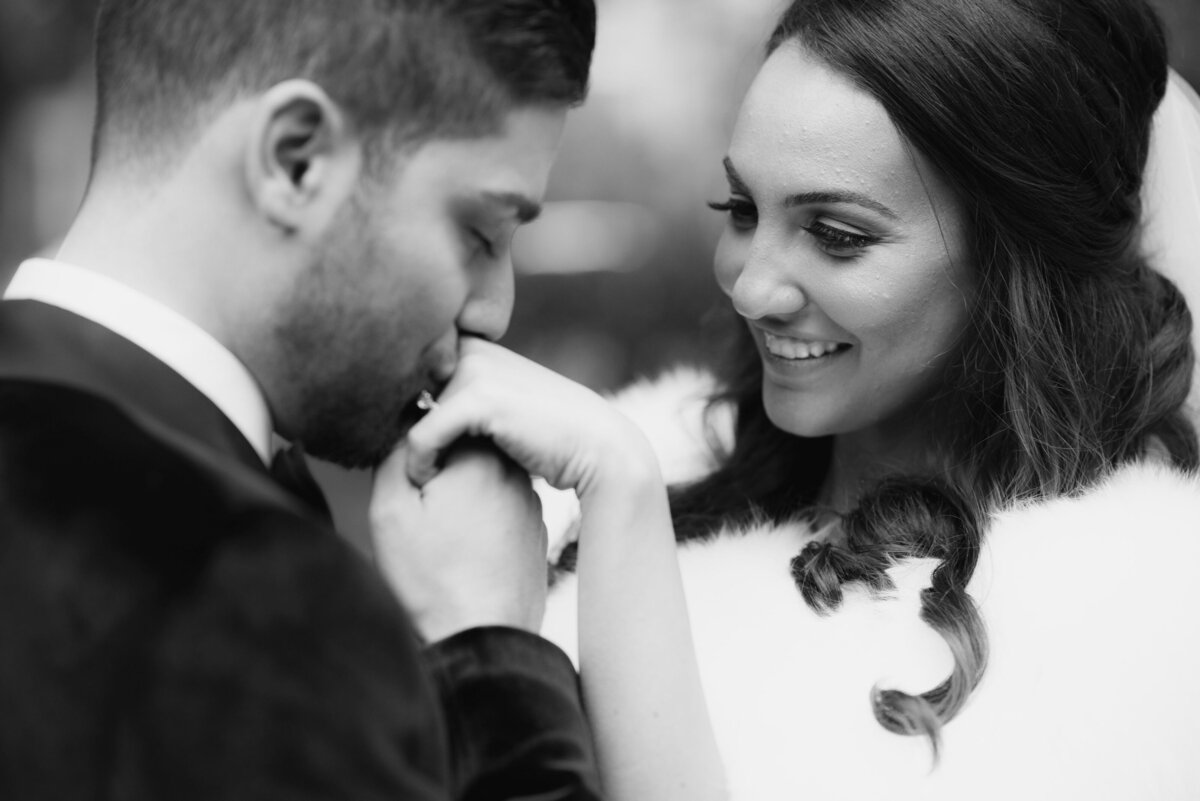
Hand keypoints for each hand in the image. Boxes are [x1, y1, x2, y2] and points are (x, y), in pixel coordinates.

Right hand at [369, 438, 547, 642]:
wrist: (484, 636)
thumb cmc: (433, 577)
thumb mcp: (391, 511)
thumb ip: (395, 457)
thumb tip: (408, 433)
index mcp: (478, 456)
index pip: (443, 425)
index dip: (417, 454)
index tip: (411, 488)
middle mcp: (513, 472)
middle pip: (466, 452)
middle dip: (442, 476)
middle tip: (427, 518)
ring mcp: (530, 503)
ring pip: (484, 483)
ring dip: (463, 500)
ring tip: (448, 541)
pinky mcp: (537, 532)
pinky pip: (501, 512)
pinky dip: (483, 524)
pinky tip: (469, 557)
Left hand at [405, 338, 661, 501]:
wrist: (599, 448)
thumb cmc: (552, 440)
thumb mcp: (504, 412)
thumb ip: (469, 403)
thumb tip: (415, 415)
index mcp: (476, 347)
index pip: (412, 375)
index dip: (400, 410)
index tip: (400, 445)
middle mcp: (472, 350)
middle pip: (404, 393)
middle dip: (397, 428)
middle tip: (404, 465)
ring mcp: (475, 370)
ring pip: (407, 414)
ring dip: (404, 448)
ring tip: (415, 475)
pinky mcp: (479, 399)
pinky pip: (422, 435)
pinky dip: (419, 463)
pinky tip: (426, 481)